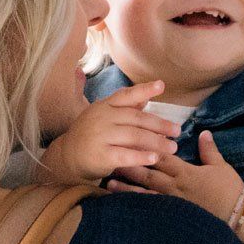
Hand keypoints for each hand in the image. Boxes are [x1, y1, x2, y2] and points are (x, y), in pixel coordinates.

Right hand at [39, 80, 182, 184]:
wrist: (66, 157)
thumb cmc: (90, 136)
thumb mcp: (104, 117)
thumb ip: (124, 108)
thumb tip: (146, 97)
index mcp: (104, 106)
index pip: (126, 95)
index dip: (144, 90)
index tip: (161, 85)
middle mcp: (102, 118)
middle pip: (137, 119)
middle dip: (159, 125)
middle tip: (177, 130)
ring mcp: (100, 136)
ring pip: (134, 137)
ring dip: (156, 142)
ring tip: (172, 147)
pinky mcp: (100, 155)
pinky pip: (125, 155)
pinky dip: (141, 157)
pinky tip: (154, 158)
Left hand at [105, 128, 243, 223]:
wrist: (236, 215)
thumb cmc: (229, 190)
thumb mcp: (220, 167)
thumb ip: (209, 150)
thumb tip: (203, 133)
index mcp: (186, 172)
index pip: (162, 157)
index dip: (146, 148)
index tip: (131, 139)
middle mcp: (175, 187)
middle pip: (148, 173)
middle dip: (129, 164)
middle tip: (110, 157)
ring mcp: (172, 202)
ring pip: (145, 193)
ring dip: (127, 187)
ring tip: (109, 182)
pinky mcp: (171, 215)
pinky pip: (150, 210)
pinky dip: (135, 207)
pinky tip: (121, 206)